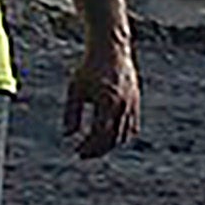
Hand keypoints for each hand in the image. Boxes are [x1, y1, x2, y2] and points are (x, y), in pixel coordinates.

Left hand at [67, 37, 139, 159]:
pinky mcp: (136, 102)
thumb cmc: (89, 68)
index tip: (78, 151)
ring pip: (125, 134)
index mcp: (107, 102)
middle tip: (83, 154)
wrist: (111, 50)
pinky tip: (109, 138)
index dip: (90, 146)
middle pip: (113, 138)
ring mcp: (133, 105)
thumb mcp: (75, 88)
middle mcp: (123, 106)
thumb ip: (71, 112)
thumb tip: (67, 135)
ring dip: (110, 145)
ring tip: (94, 148)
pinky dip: (122, 135)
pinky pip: (132, 126)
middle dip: (98, 149)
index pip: (100, 134)